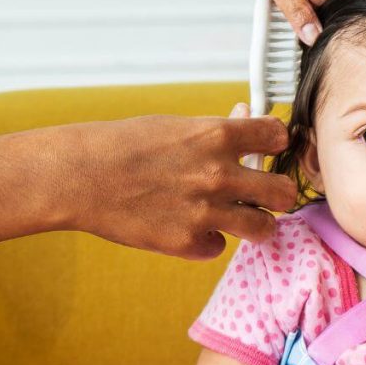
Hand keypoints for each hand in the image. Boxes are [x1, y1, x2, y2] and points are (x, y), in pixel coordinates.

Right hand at [60, 104, 295, 259]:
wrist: (81, 176)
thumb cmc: (123, 146)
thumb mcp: (175, 126)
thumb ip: (216, 130)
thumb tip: (245, 116)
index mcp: (218, 135)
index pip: (278, 136)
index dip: (276, 144)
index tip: (269, 150)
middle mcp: (219, 174)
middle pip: (284, 192)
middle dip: (278, 192)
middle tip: (267, 194)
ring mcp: (206, 212)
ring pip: (264, 228)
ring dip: (255, 223)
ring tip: (241, 218)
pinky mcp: (188, 242)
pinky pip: (219, 247)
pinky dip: (208, 240)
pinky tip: (189, 227)